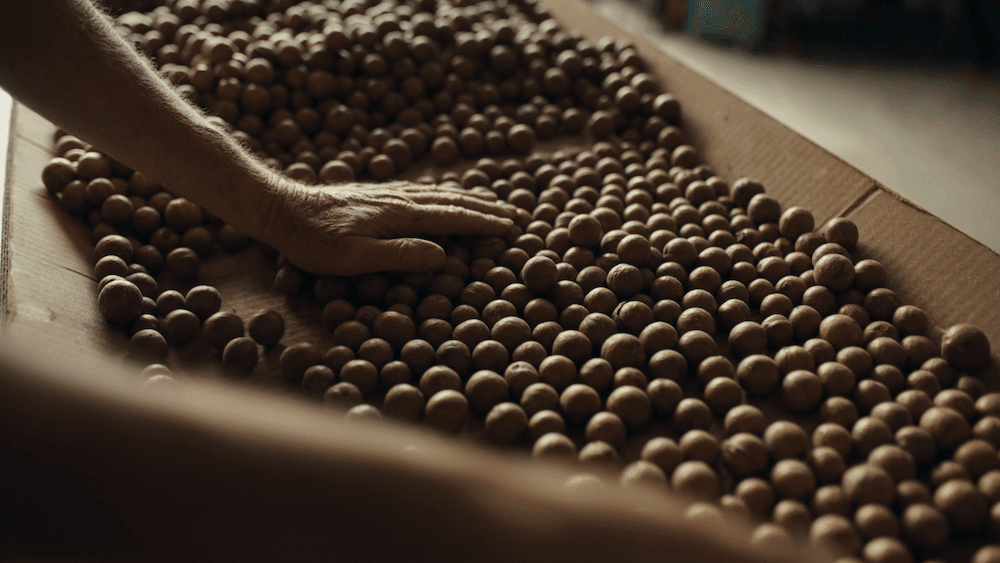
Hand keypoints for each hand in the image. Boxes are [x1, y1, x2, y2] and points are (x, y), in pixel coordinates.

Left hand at [261, 180, 516, 275]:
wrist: (281, 209)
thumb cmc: (314, 242)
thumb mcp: (354, 258)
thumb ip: (400, 255)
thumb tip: (444, 255)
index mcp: (399, 215)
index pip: (452, 217)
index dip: (483, 223)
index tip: (511, 226)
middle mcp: (398, 199)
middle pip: (451, 200)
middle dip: (485, 207)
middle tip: (515, 213)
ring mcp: (387, 194)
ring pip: (438, 193)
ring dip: (468, 198)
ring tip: (491, 202)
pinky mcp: (376, 194)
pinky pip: (422, 191)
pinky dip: (444, 193)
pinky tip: (445, 195)